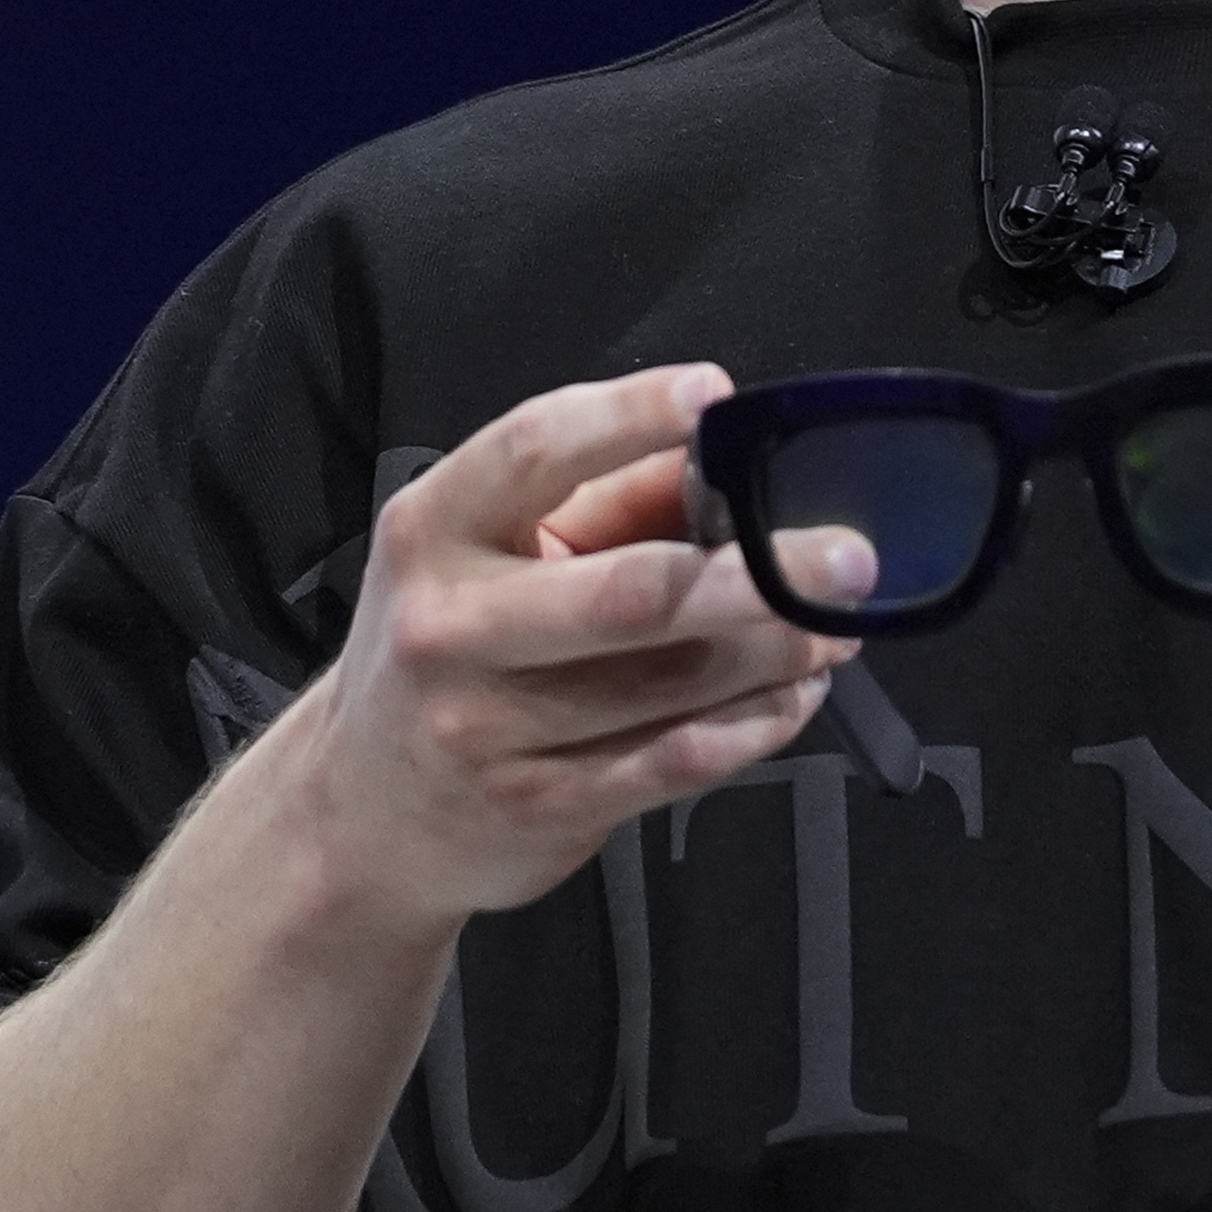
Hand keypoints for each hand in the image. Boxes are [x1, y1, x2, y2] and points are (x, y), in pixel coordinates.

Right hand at [291, 366, 866, 926]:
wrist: (361, 816)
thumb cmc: (449, 651)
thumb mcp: (490, 554)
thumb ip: (605, 503)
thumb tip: (725, 456)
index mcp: (434, 529)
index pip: (534, 450)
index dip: (628, 415)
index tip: (715, 395)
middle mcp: (449, 626)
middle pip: (632, 590)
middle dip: (761, 573)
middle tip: (850, 559)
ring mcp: (485, 727)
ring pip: (670, 681)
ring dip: (777, 652)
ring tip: (836, 627)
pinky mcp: (536, 806)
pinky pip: (672, 760)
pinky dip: (753, 725)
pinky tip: (794, 697)